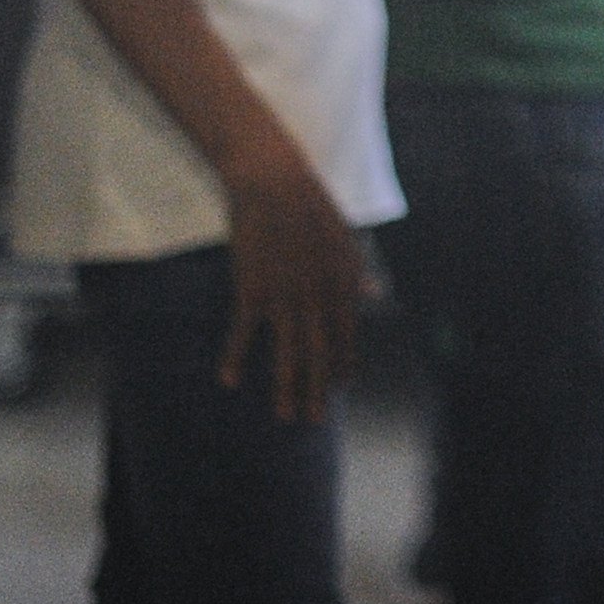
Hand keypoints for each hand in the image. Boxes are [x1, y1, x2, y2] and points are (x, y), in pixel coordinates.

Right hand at [215, 126, 368, 422]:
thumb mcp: (345, 237)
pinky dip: (236, 357)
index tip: (339, 387)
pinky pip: (244, 333)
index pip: (346, 334)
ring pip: (289, 353)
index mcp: (344, 281)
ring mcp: (286, 295)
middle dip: (318, 390)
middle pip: (320, 353)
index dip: (342, 363)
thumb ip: (356, 270)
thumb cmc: (310, 205)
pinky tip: (229, 381)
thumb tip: (373, 292)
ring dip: (288, 388)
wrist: (273, 183)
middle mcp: (319, 295)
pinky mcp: (252, 290)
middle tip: (314, 420)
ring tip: (286, 417)